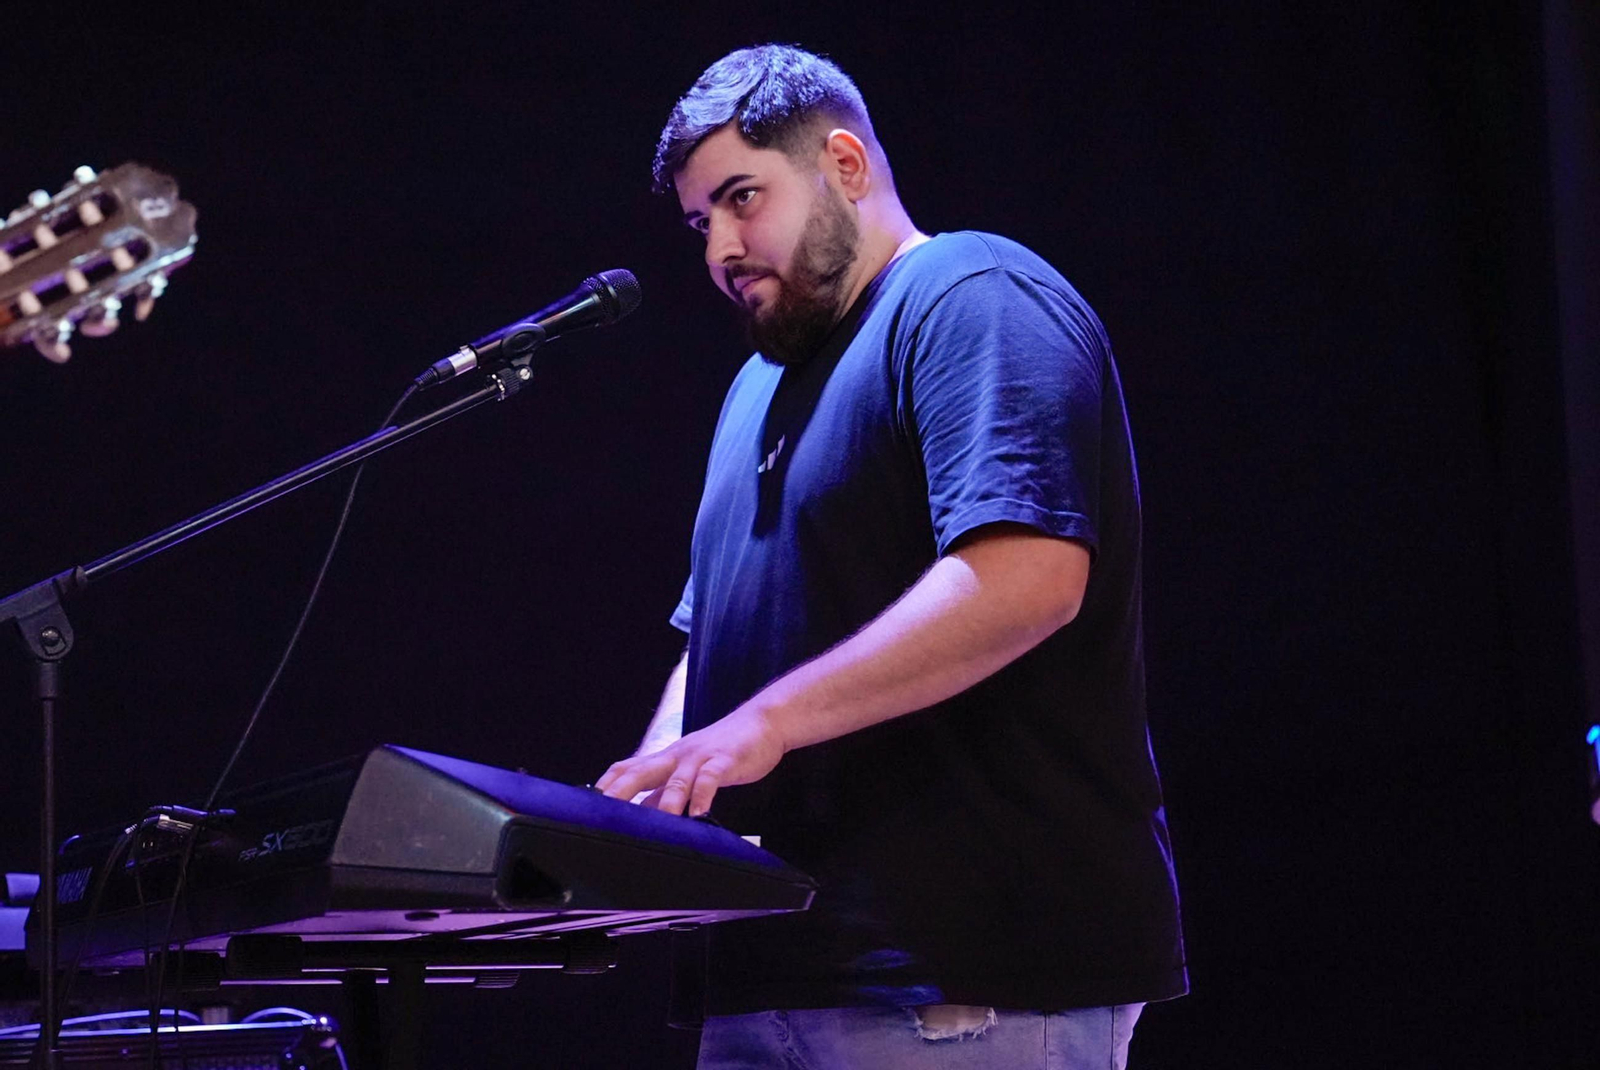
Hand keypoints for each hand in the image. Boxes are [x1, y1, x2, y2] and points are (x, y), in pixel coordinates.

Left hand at [596, 702, 786, 815]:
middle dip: (620, 791)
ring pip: (676, 779)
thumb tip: (638, 814)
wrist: (762, 723)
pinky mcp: (725, 761)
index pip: (627, 767)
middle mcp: (677, 756)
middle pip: (641, 771)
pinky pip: (711, 778)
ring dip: (665, 801)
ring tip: (656, 822)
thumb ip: (664, 791)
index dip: (606, 784)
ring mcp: (700, 757)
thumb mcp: (689, 770)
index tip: (585, 803)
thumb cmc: (723, 751)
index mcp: (666, 758)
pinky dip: (703, 796)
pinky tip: (700, 814)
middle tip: (602, 811)